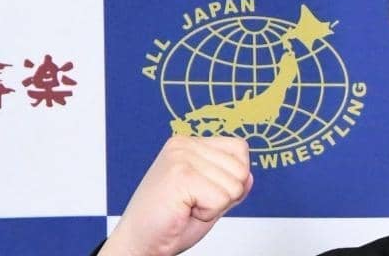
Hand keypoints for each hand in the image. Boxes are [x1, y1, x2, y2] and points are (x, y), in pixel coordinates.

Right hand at [98, 136, 253, 255]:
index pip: (240, 149)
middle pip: (241, 168)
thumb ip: (230, 182)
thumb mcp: (210, 197)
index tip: (204, 192)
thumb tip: (248, 175)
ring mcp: (181, 157)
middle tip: (193, 203)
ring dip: (215, 205)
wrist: (139, 244)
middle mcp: (184, 145)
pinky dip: (208, 212)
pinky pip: (221, 198)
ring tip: (188, 206)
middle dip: (224, 195)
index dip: (231, 179)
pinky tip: (184, 211)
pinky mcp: (180, 175)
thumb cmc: (169, 222)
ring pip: (234, 184)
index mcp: (190, 144)